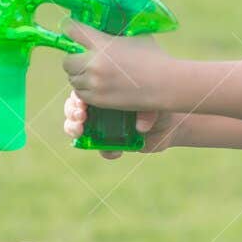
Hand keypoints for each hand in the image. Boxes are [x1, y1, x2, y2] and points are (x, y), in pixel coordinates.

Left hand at [60, 20, 175, 111]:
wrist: (165, 85)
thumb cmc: (154, 57)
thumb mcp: (136, 35)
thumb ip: (117, 30)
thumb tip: (109, 19)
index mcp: (101, 43)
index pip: (71, 30)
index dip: (69, 28)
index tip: (71, 29)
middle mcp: (94, 63)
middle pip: (66, 59)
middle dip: (73, 57)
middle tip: (82, 56)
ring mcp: (95, 83)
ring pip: (72, 78)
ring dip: (79, 74)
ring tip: (91, 72)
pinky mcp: (98, 99)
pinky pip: (79, 93)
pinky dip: (84, 89)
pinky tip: (96, 84)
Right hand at [62, 93, 181, 158]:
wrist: (169, 123)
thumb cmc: (158, 102)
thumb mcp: (155, 100)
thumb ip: (148, 109)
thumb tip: (141, 126)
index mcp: (104, 91)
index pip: (81, 90)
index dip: (76, 97)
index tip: (81, 103)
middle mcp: (99, 108)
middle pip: (73, 108)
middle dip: (71, 112)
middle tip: (80, 116)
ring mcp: (102, 126)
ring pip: (77, 127)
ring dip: (73, 128)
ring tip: (80, 129)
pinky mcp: (111, 144)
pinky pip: (102, 150)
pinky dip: (106, 151)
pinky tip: (115, 151)